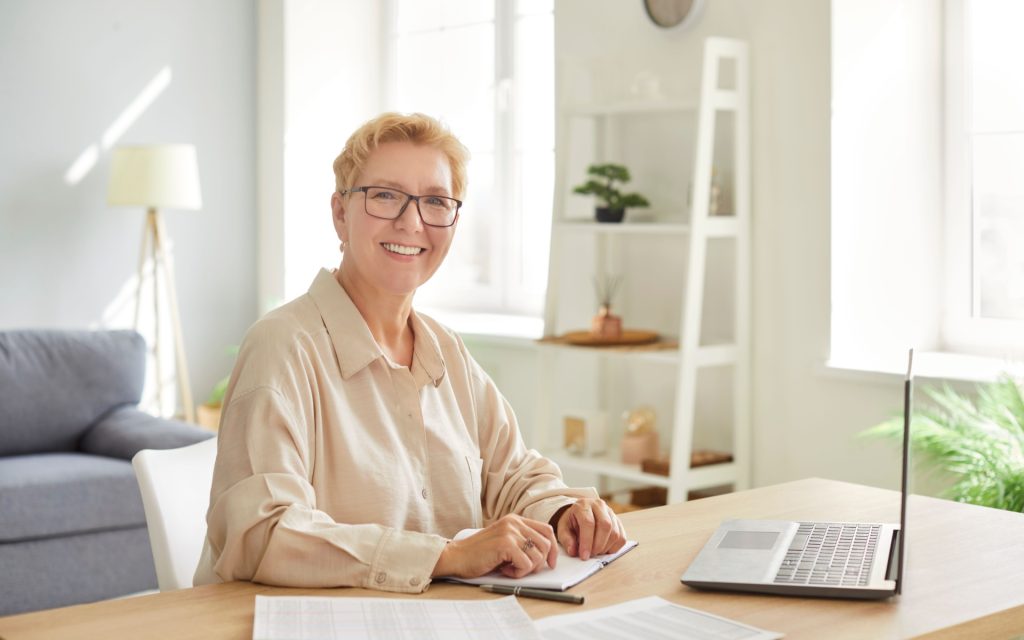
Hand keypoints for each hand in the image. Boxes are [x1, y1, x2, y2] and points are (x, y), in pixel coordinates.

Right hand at [431, 514, 557, 578]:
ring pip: (537, 555)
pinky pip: (526, 563)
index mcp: (515, 520)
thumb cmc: (480, 554)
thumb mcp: (505, 542)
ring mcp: (510, 531)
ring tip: (509, 568)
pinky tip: (504, 570)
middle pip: (546, 544)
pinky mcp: (505, 544)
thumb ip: (522, 542)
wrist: (457, 556)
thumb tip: (547, 556)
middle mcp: (514, 522)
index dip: (553, 549)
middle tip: (522, 569)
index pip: (547, 530)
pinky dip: (518, 572)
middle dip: (539, 562)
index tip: (550, 563)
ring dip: (526, 569)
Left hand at [553, 498, 626, 560]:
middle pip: (605, 525)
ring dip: (606, 547)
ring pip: (615, 532)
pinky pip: (622, 537)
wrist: (580, 514)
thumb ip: (566, 539)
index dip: (586, 541)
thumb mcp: (563, 528)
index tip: (584, 555)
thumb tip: (573, 551)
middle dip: (598, 545)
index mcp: (583, 505)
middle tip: (591, 555)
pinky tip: (604, 549)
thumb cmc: (572, 522)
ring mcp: (610, 512)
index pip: (588, 522)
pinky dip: (614, 548)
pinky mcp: (618, 521)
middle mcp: (599, 505)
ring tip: (596, 552)